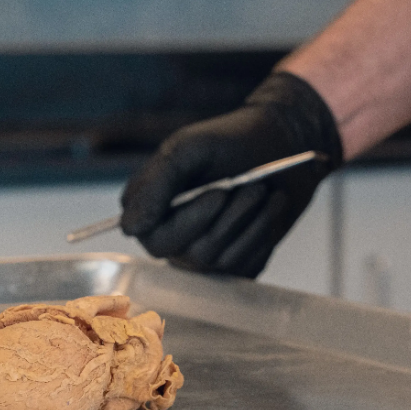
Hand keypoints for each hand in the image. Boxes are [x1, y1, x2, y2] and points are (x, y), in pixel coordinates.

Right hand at [120, 72, 342, 277]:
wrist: (279, 146)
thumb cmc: (229, 143)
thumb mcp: (187, 149)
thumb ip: (155, 184)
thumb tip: (131, 228)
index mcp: (152, 210)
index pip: (155, 240)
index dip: (190, 221)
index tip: (219, 193)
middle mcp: (174, 239)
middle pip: (194, 254)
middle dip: (229, 219)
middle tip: (253, 187)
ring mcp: (204, 256)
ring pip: (224, 260)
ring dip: (251, 221)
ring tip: (263, 191)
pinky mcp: (235, 265)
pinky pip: (247, 267)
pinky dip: (264, 235)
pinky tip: (270, 209)